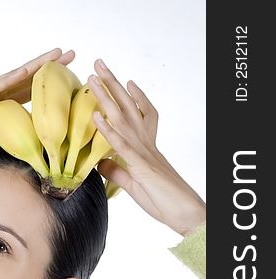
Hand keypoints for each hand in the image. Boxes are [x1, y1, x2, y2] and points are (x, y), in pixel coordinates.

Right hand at [0, 48, 75, 155]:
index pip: (26, 98)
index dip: (45, 93)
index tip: (63, 90)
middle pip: (30, 81)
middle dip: (51, 72)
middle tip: (74, 61)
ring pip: (23, 75)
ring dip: (43, 64)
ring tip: (64, 53)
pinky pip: (5, 80)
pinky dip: (21, 74)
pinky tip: (38, 66)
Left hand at [88, 59, 205, 236]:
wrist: (186, 214)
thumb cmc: (164, 201)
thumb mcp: (133, 185)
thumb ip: (116, 171)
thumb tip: (99, 161)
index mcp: (146, 148)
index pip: (138, 115)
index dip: (130, 97)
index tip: (119, 81)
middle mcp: (146, 144)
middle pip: (128, 108)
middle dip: (112, 85)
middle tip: (99, 63)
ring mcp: (144, 152)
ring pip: (124, 118)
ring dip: (107, 97)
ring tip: (93, 77)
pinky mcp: (142, 166)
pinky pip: (123, 144)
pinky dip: (109, 130)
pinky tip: (97, 116)